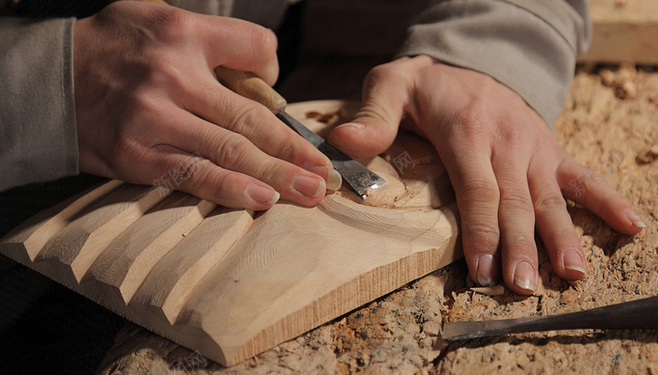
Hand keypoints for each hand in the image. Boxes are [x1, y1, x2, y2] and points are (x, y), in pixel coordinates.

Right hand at [73, 1, 338, 209]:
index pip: (257, 49)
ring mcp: (155, 118)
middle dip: (295, 147)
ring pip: (231, 151)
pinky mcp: (137, 155)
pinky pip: (195, 176)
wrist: (47, 78)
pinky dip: (232, 190)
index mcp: (184, 34)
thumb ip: (210, 42)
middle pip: (252, 116)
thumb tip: (261, 79)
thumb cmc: (113, 47)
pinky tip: (264, 200)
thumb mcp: (158, 18)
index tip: (279, 97)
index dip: (274, 73)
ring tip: (311, 192)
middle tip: (326, 171)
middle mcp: (173, 75)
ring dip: (279, 175)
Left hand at [329, 56, 644, 294]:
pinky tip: (632, 226)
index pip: (477, 187)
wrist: (476, 55)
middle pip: (516, 202)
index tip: (483, 267)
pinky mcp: (551, 151)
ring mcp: (534, 148)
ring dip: (564, 236)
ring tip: (575, 274)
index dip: (481, 228)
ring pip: (551, 197)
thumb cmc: (429, 81)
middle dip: (521, 246)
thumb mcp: (393, 83)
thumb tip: (347, 143)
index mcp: (467, 131)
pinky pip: (584, 176)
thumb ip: (375, 114)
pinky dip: (608, 201)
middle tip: (524, 287)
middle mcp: (507, 142)